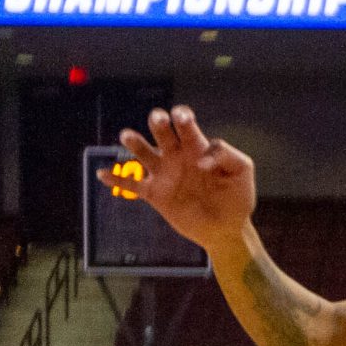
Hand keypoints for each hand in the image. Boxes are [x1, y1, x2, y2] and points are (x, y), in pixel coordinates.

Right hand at [109, 106, 257, 253]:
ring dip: (134, 142)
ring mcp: (164, 173)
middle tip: (159, 120)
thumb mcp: (242, 171)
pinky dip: (116, 180)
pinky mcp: (155, 193)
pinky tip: (103, 174)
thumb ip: (227, 155)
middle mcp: (177, 155)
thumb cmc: (236, 198)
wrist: (227, 229)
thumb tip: (200, 159)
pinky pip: (131, 185)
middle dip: (158, 122)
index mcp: (197, 146)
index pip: (185, 124)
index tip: (182, 119)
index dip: (181, 117)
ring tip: (127, 136)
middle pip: (161, 131)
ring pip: (143, 153)